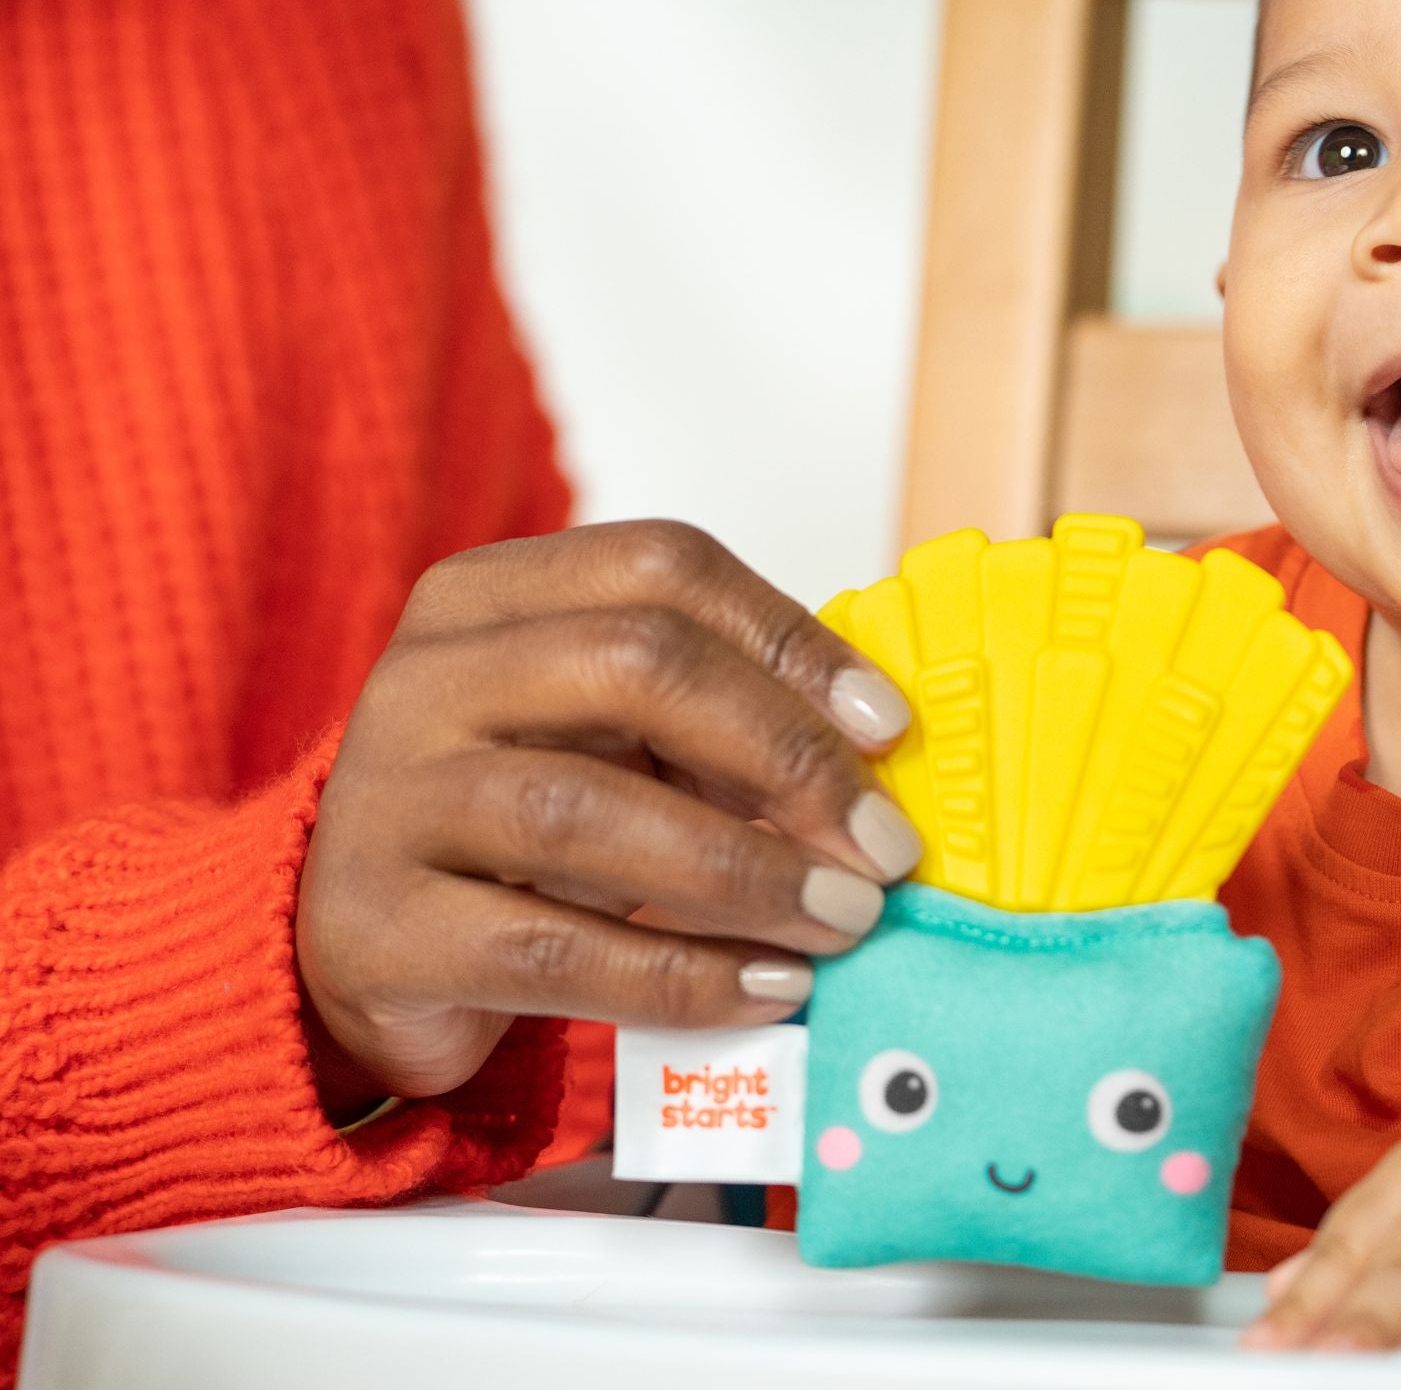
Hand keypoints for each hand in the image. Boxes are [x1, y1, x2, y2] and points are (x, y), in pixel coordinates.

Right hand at [296, 520, 920, 1110]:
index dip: (793, 641)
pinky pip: (550, 948)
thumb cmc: (517, 822)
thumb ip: (719, 723)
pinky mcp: (375, 929)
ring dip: (746, 870)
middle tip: (881, 845)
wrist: (352, 943)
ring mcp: (388, 797)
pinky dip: (680, 973)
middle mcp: (427, 675)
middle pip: (636, 664)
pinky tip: (766, 990)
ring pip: (589, 809)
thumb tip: (879, 759)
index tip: (890, 727)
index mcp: (492, 595)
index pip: (665, 569)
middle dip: (785, 755)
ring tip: (844, 920)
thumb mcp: (610, 740)